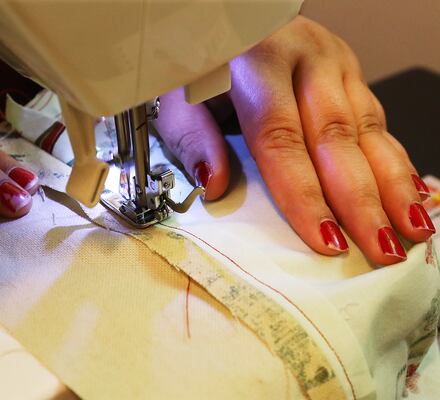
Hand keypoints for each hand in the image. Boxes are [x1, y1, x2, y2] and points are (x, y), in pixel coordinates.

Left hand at [155, 16, 433, 264]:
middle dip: (362, 199)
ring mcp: (336, 63)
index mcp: (258, 60)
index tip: (325, 239)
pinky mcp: (349, 72)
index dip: (305, 193)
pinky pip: (375, 120)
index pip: (282, 137)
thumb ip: (193, 135)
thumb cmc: (202, 60)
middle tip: (381, 249)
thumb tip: (215, 185)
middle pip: (337, 136)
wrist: (231, 17)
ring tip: (412, 228)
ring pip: (369, 128)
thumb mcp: (178, 92)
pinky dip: (394, 159)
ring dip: (392, 183)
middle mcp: (307, 58)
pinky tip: (411, 193)